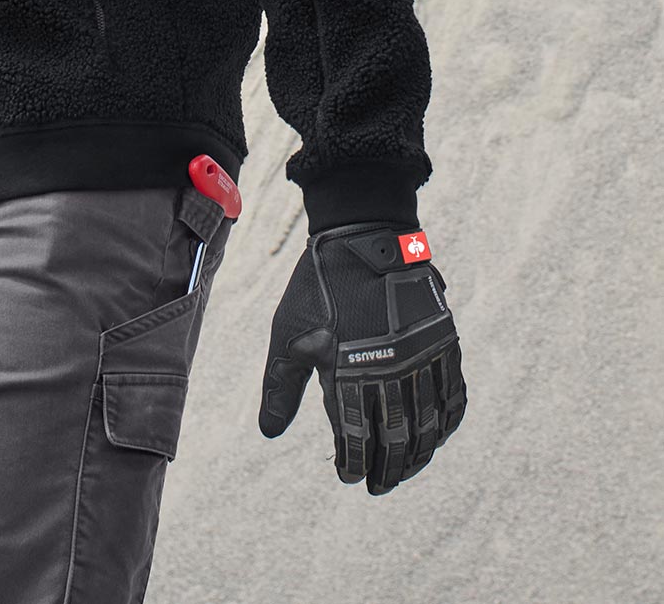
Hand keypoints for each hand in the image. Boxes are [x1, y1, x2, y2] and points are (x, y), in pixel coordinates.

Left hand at [258, 222, 465, 493]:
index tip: (348, 476)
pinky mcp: (444, 342)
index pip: (354, 435)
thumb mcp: (289, 335)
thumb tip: (269, 433)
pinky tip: (438, 435)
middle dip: (386, 468)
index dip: (351, 461)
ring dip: (418, 454)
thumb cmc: (319, 287)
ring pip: (427, 423)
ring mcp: (421, 356)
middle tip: (378, 486)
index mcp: (349, 370)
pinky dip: (448, 422)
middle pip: (395, 437)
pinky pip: (453, 395)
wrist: (362, 236)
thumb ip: (281, 388)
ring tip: (406, 470)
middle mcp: (389, 369)